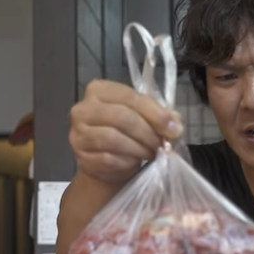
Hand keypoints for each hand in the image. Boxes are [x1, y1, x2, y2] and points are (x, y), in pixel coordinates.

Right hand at [69, 79, 183, 185]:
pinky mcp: (81, 156)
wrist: (107, 164)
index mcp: (100, 90)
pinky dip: (126, 162)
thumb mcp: (145, 118)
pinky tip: (134, 162)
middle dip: (147, 133)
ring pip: (113, 139)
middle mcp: (84, 108)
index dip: (155, 114)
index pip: (131, 97)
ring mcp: (78, 133)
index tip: (173, 129)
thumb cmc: (127, 134)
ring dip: (138, 148)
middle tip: (161, 144)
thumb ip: (160, 115)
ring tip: (150, 153)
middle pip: (121, 117)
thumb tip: (174, 125)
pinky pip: (107, 159)